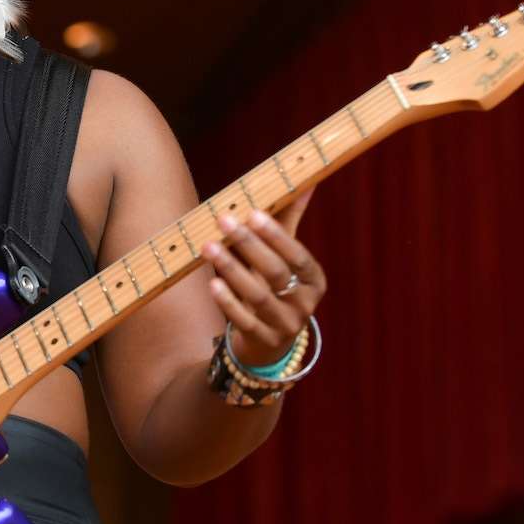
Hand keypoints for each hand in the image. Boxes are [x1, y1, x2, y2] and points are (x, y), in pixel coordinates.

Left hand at [201, 191, 325, 369]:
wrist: (270, 342)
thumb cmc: (277, 288)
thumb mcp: (287, 260)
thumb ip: (290, 222)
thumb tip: (305, 181)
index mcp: (314, 279)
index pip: (298, 256)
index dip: (276, 235)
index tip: (252, 213)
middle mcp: (305, 303)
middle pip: (276, 273)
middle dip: (249, 245)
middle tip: (223, 220)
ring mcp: (285, 325)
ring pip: (258, 295)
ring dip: (231, 269)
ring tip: (209, 246)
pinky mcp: (264, 341)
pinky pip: (244, 320)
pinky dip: (228, 301)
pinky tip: (212, 283)